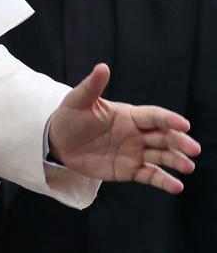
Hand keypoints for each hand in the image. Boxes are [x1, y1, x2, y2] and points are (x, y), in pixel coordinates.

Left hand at [48, 63, 199, 193]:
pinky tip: (177, 186)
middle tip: (193, 148)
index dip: (169, 119)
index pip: (154, 116)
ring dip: (176, 161)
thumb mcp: (80, 100)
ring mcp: (134, 152)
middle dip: (179, 141)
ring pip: (161, 156)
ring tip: (188, 167)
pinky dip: (164, 181)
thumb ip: (93, 86)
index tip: (184, 124)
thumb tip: (103, 66)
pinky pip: (149, 176)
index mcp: (129, 115)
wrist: (60, 141)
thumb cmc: (71, 116)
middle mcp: (136, 133)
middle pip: (163, 136)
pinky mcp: (129, 170)